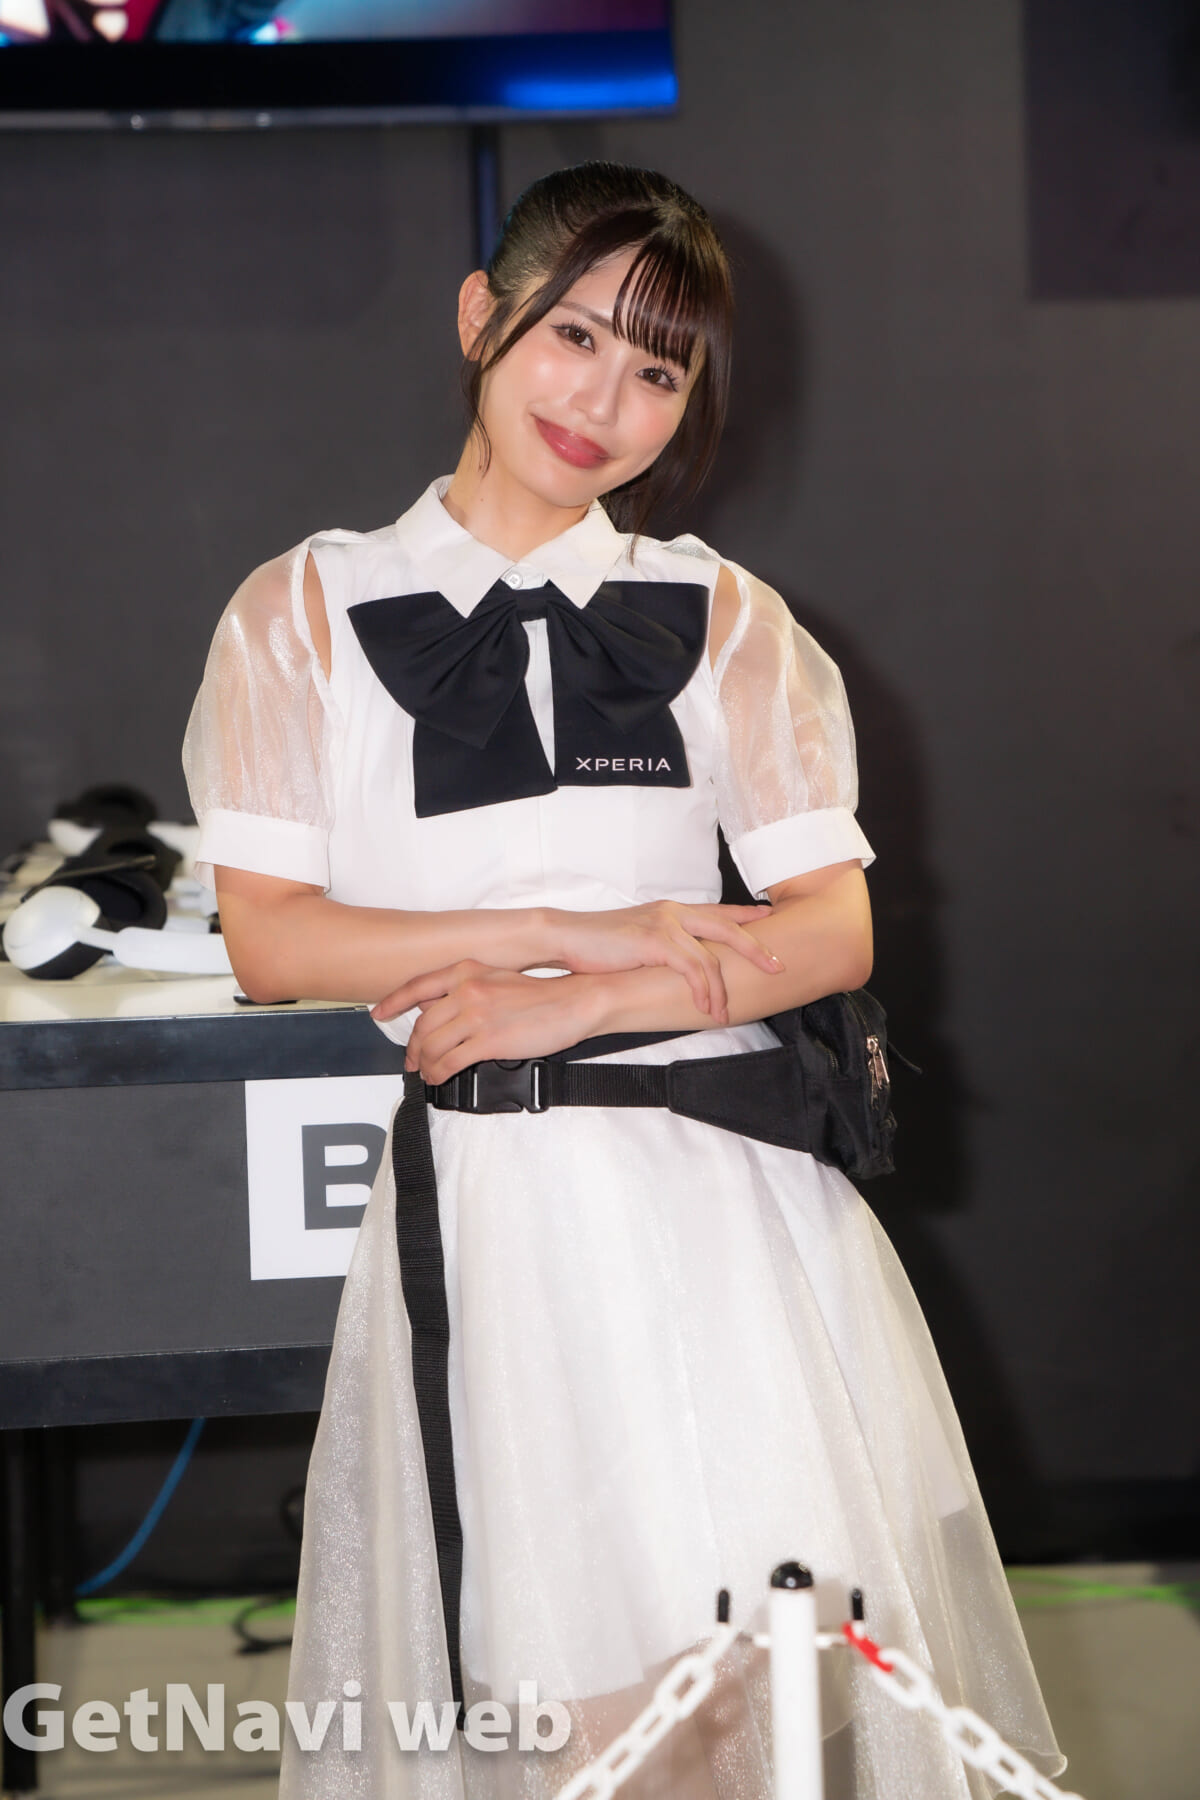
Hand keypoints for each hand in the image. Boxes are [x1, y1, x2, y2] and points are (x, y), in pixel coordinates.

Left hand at [373, 961, 600, 1084]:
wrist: (573, 1003)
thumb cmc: (540, 996)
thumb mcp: (497, 979)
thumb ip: (467, 990)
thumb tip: (441, 1010)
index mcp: (467, 971)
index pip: (417, 986)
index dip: (393, 1002)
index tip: (379, 1013)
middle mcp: (467, 990)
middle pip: (422, 1024)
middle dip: (413, 1047)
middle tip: (412, 1060)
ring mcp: (476, 1015)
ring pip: (431, 1045)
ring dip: (424, 1064)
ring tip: (427, 1073)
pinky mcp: (488, 1040)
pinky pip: (449, 1062)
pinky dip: (438, 1074)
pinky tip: (439, 1078)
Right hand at [543, 901, 783, 1025]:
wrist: (566, 936)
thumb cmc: (597, 945)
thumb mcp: (638, 941)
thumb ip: (662, 947)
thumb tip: (678, 968)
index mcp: (672, 910)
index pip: (719, 911)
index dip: (748, 915)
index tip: (772, 919)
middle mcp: (673, 912)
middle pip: (728, 927)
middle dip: (756, 949)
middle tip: (778, 966)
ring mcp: (664, 925)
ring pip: (711, 957)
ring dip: (722, 989)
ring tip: (725, 1012)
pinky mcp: (654, 942)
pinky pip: (691, 969)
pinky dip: (702, 990)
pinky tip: (705, 1006)